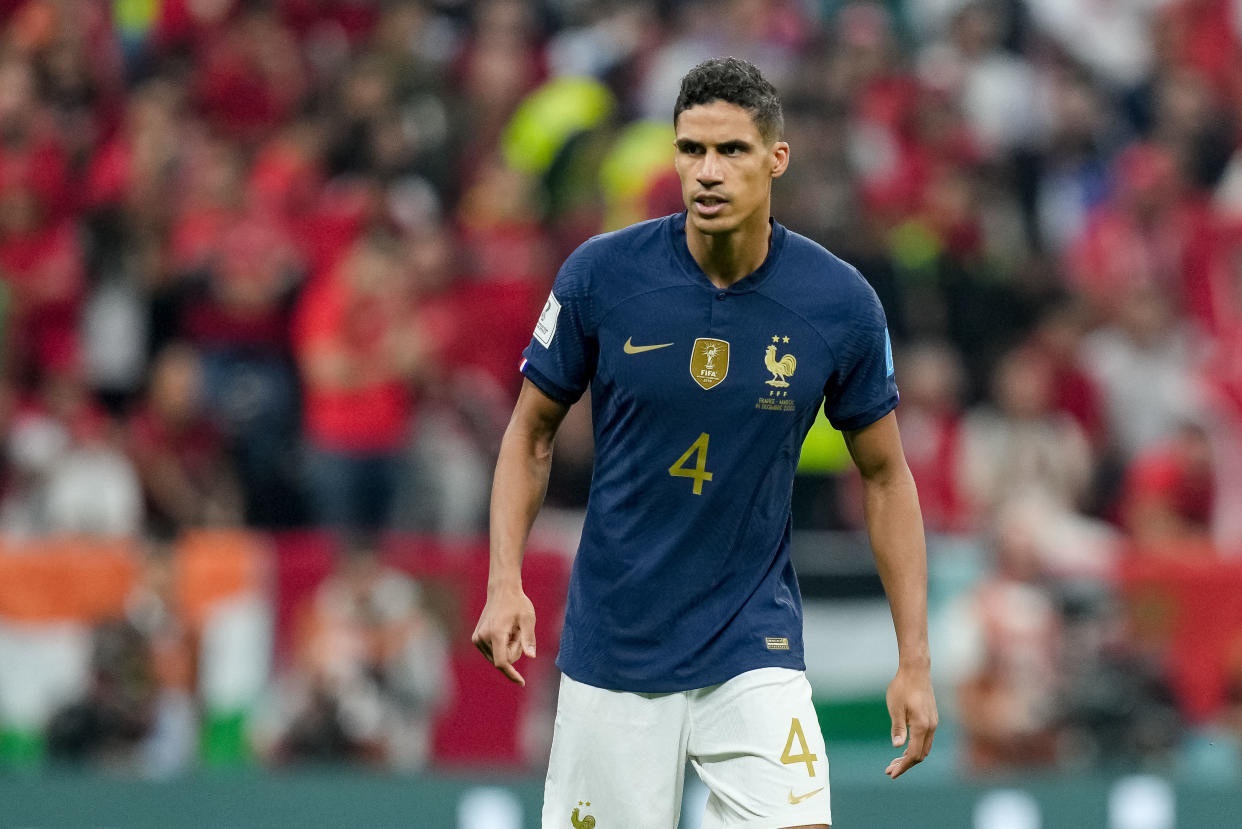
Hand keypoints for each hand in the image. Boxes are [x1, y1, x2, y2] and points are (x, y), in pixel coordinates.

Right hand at [471, 584, 536, 685]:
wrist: (502, 591)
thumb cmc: (517, 603)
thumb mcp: (528, 619)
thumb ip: (529, 638)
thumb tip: (531, 656)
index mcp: (496, 634)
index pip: (502, 662)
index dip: (512, 674)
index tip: (522, 682)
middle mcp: (483, 638)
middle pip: (503, 660)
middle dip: (514, 651)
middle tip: (518, 632)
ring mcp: (477, 639)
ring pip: (497, 658)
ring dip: (508, 648)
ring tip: (510, 630)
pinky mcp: (476, 639)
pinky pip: (492, 653)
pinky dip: (501, 646)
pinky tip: (504, 631)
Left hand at [884, 664, 937, 778]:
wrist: (916, 670)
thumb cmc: (902, 687)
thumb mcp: (895, 707)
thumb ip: (898, 728)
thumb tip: (897, 746)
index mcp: (922, 726)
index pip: (914, 755)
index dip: (903, 767)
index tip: (891, 774)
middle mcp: (931, 727)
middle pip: (920, 755)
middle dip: (905, 765)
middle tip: (889, 770)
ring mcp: (933, 722)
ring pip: (924, 748)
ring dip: (910, 757)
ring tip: (894, 762)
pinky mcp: (932, 718)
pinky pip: (926, 740)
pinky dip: (915, 747)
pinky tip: (904, 747)